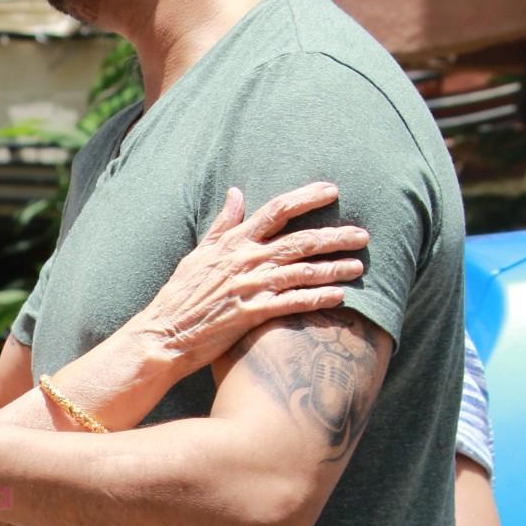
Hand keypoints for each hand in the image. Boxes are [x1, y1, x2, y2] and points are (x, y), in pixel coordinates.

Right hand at [135, 182, 368, 376]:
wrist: (162, 335)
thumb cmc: (179, 296)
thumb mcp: (198, 253)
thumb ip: (222, 225)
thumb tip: (236, 192)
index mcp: (233, 242)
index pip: (276, 210)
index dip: (307, 197)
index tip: (332, 190)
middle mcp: (245, 260)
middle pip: (300, 240)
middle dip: (335, 236)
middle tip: (363, 235)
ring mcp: (250, 287)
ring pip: (303, 271)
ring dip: (334, 268)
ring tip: (359, 266)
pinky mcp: (251, 314)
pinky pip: (293, 302)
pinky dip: (317, 298)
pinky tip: (340, 297)